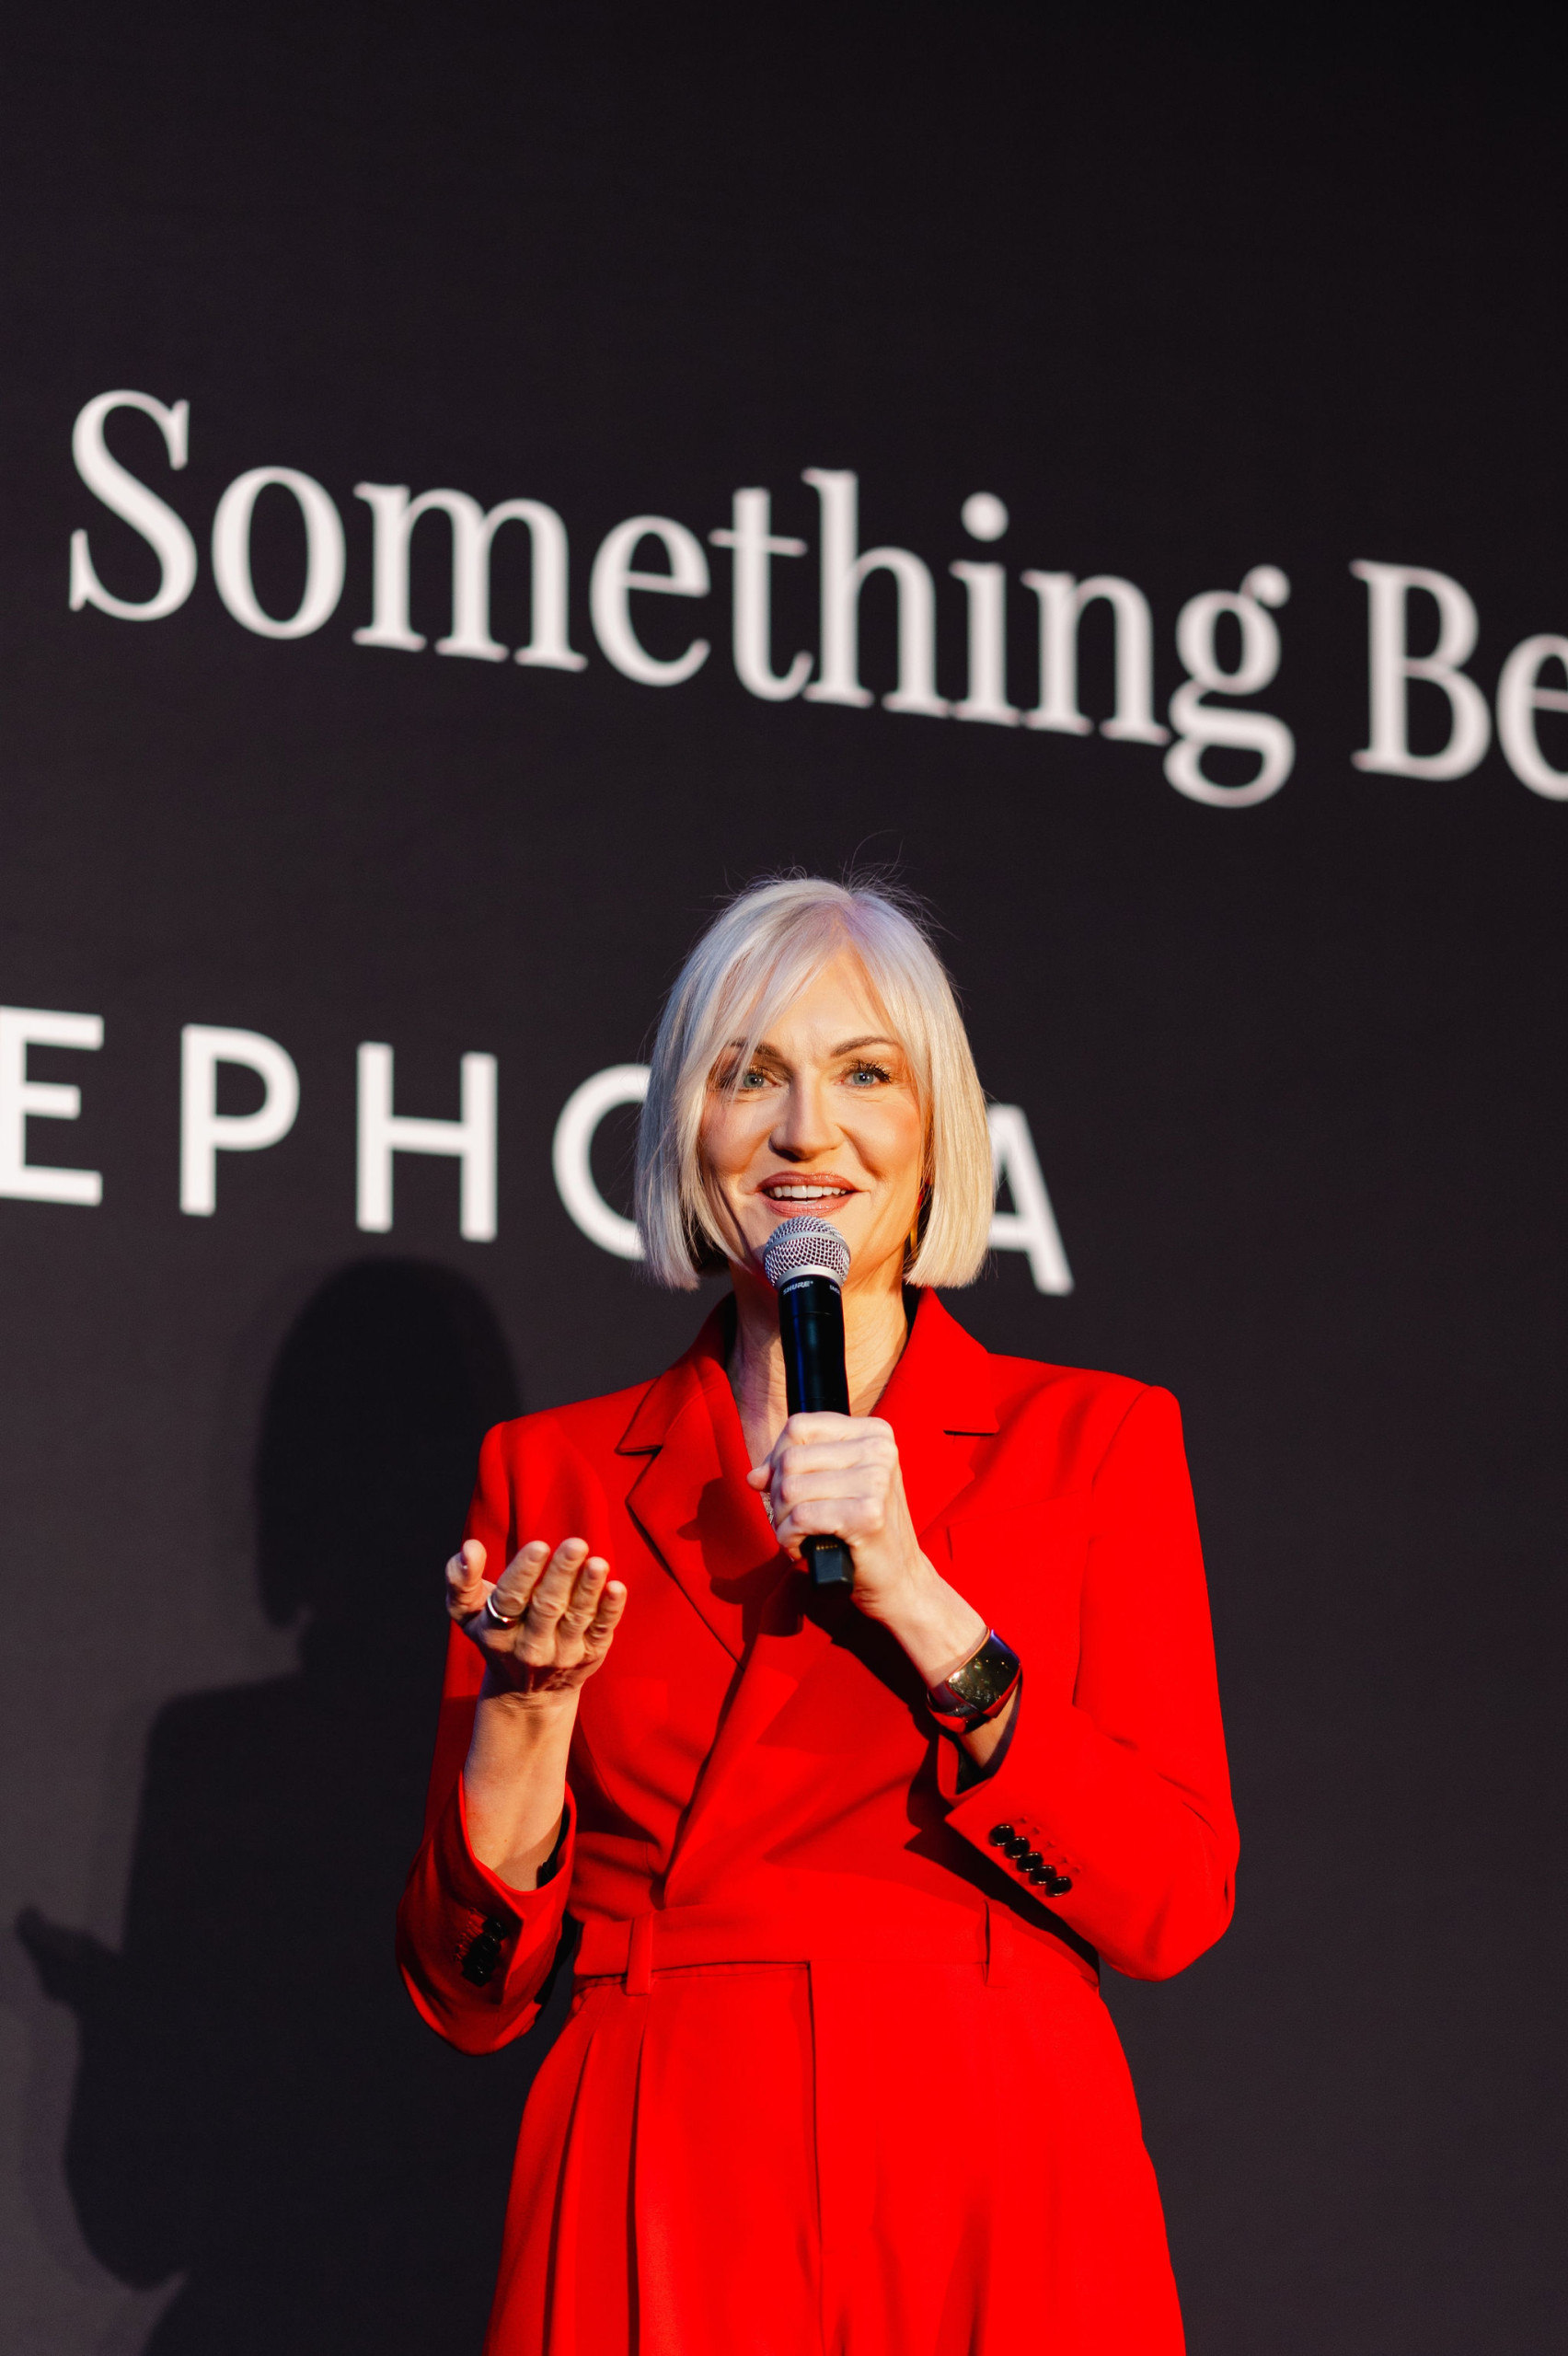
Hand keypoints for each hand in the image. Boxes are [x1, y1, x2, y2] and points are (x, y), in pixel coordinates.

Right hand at [446, 1537, 626, 1710]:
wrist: (526, 1694)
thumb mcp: (467, 1613)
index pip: (510, 1600)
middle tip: (576, 1544)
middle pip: (547, 1606)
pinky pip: (601, 1631)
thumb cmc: (495, 1633)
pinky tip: (616, 1588)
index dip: (524, 1573)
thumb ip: (461, 1579)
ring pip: (577, 1617)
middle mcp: (529, 1645)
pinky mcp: (589, 1656)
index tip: (539, 1546)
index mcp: (496, 1630)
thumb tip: (470, 1548)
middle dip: (562, 1574)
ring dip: (589, 1589)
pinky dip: (610, 1611)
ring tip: (598, 1563)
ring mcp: (562, 1653)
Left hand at [747, 1412, 984, 1681]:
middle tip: (791, 1520)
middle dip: (777, 1495)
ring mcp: (876, 1481)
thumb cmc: (865, 1533)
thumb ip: (796, 1471)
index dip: (777, 1458)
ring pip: (790, 1488)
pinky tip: (802, 1548)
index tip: (782, 1487)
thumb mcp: (834, 1488)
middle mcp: (879, 1450)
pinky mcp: (868, 1514)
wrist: (900, 1580)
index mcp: (874, 1433)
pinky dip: (789, 1538)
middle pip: (791, 1459)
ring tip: (797, 1535)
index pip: (800, 1426)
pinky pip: (800, 1517)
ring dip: (781, 1520)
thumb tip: (755, 1475)